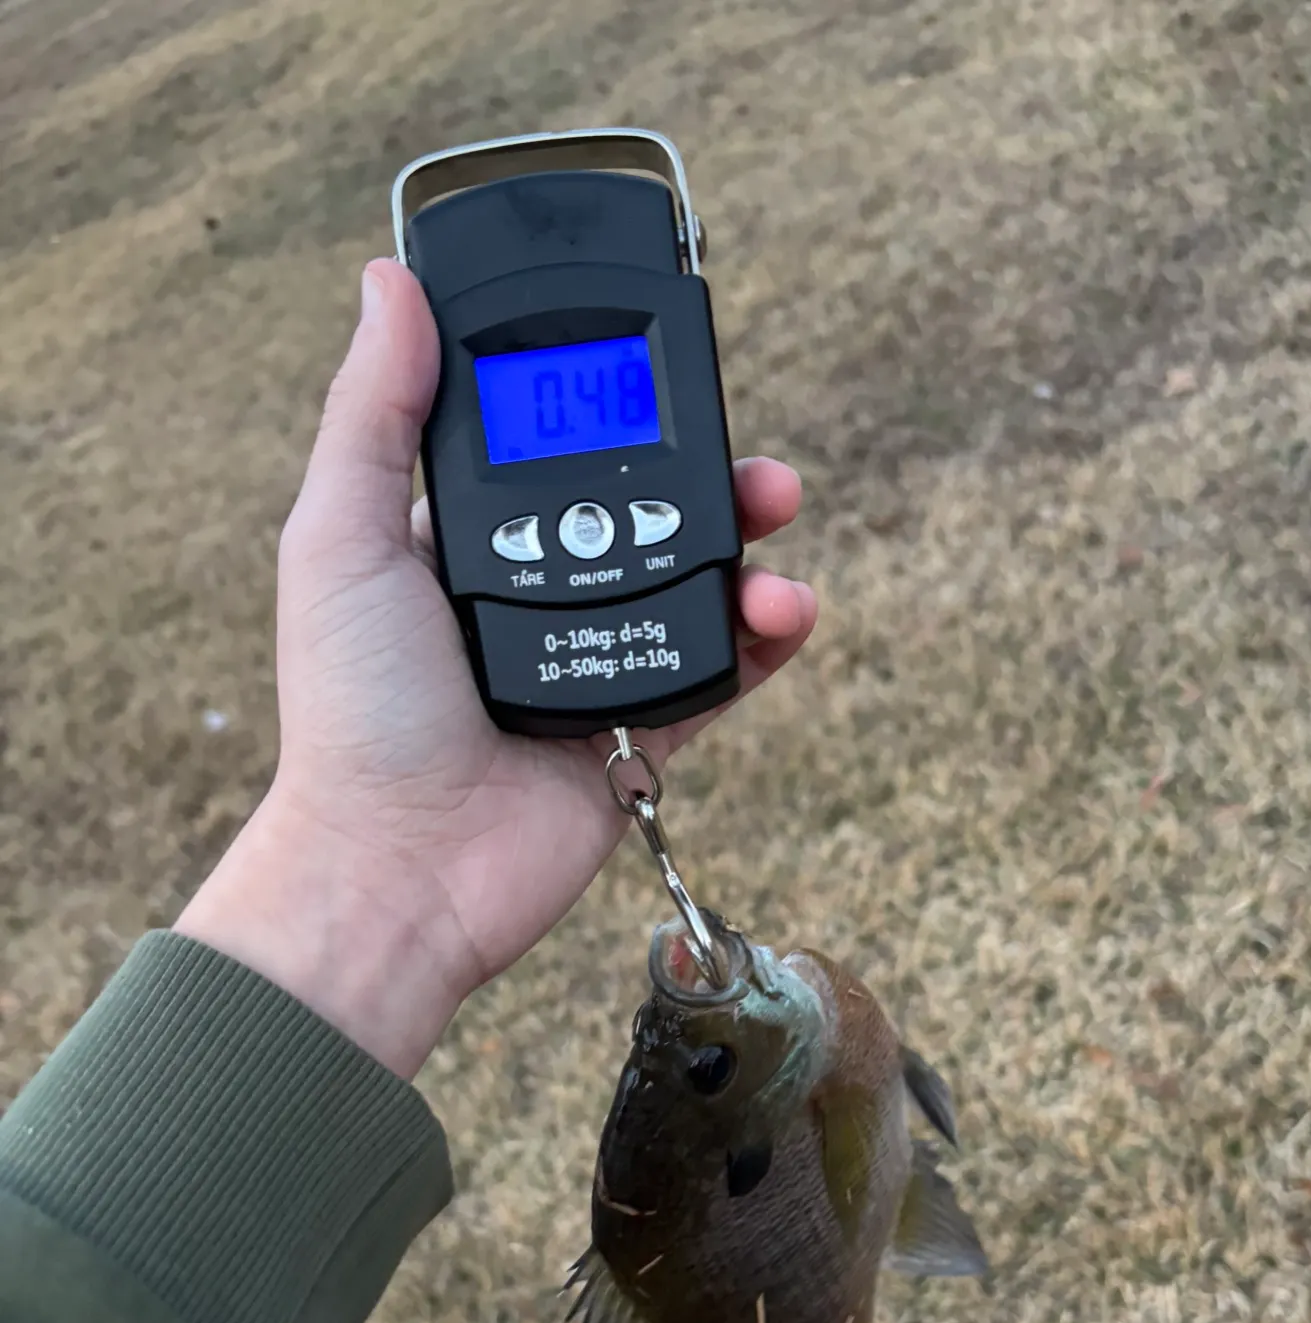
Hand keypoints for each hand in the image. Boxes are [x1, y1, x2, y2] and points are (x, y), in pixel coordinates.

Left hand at [174, 259, 815, 1078]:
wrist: (399, 867)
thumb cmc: (354, 708)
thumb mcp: (342, 539)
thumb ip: (375, 416)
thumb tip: (391, 284)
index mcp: (470, 542)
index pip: (560, 455)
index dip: (614, 414)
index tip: (660, 375)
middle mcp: (540, 593)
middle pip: (649, 512)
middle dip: (711, 477)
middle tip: (755, 461)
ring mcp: (597, 661)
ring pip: (698, 583)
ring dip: (751, 549)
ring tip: (777, 525)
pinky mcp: (643, 730)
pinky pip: (722, 671)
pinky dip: (764, 636)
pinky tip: (785, 609)